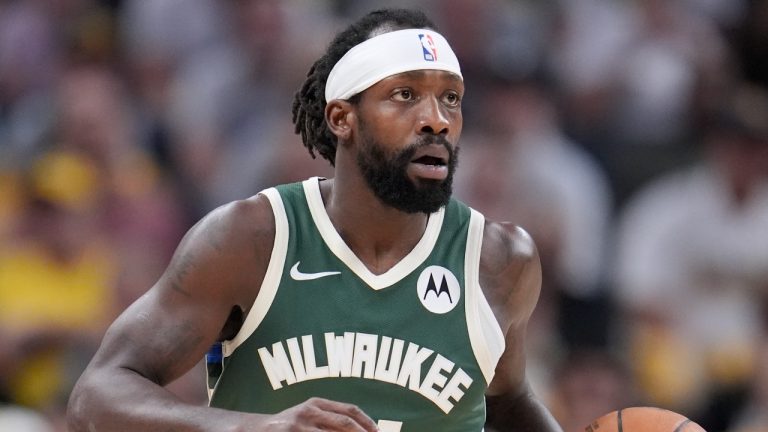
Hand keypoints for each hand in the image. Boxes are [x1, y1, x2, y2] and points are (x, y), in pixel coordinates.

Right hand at [261, 397, 378, 430]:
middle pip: (344, 424)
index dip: (367, 423)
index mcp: (316, 403)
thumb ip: (331, 419)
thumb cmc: (290, 425)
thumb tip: (365, 429)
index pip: (349, 411)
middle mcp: (308, 413)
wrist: (255, 430)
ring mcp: (299, 427)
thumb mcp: (308, 415)